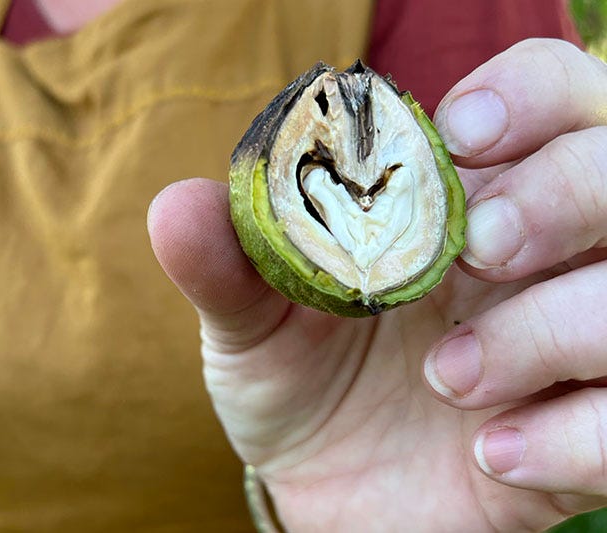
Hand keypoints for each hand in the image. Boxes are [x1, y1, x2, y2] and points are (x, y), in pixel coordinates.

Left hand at [148, 38, 606, 530]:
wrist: (322, 489)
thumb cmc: (298, 382)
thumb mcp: (252, 322)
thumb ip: (227, 262)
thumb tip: (177, 206)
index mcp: (462, 205)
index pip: (550, 96)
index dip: (528, 95)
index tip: (462, 139)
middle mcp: (538, 260)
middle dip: (566, 190)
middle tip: (478, 253)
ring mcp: (574, 346)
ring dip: (552, 326)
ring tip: (445, 379)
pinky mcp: (587, 436)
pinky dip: (575, 436)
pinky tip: (490, 455)